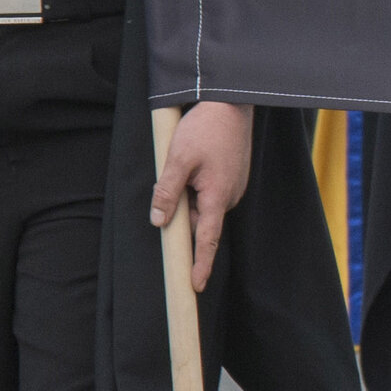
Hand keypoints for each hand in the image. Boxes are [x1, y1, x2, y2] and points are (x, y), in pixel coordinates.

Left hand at [152, 99, 252, 287]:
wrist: (232, 103)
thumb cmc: (205, 129)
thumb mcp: (178, 159)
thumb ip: (166, 191)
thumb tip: (158, 220)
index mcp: (217, 197)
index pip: (206, 240)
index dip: (200, 265)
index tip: (195, 286)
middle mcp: (229, 196)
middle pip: (200, 220)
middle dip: (182, 213)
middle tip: (175, 176)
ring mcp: (233, 187)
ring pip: (203, 204)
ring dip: (188, 195)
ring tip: (186, 160)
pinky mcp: (232, 177)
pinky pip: (210, 192)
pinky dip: (197, 186)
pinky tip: (195, 161)